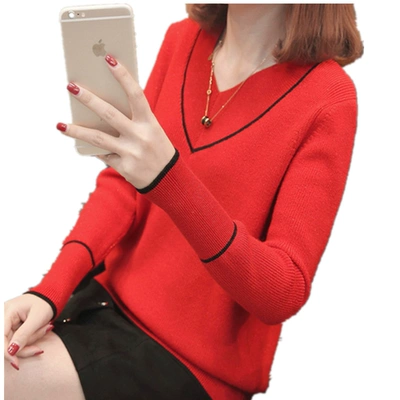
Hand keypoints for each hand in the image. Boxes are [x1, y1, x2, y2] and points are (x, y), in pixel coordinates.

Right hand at [4, 294, 53, 369]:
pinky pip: (17, 340)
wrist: (50, 296)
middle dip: (24, 346)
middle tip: (38, 349)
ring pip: (13, 343)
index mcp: (7, 312)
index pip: (1, 337)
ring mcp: (7, 323)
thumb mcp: (37, 318)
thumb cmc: (45, 303)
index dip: (7, 352)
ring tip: (44, 328)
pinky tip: (40, 330)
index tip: (16, 363)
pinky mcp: (11, 327)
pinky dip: (29, 339)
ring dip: (30, 340)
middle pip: (6, 342)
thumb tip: (11, 351)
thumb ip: (24, 334)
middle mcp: (3, 317)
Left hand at [57, 54, 175, 189]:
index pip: (136, 95)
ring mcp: (131, 153)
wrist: (169, 179)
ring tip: (60, 125)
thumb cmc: (157, 149)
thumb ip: (133, 120)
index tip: (109, 59)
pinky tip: (84, 146)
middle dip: (88, 99)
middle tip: (71, 86)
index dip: (123, 76)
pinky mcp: (124, 167)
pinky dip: (94, 150)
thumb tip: (101, 109)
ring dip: (76, 131)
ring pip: (98, 138)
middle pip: (109, 114)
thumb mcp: (152, 131)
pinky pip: (103, 155)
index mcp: (150, 123)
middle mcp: (140, 136)